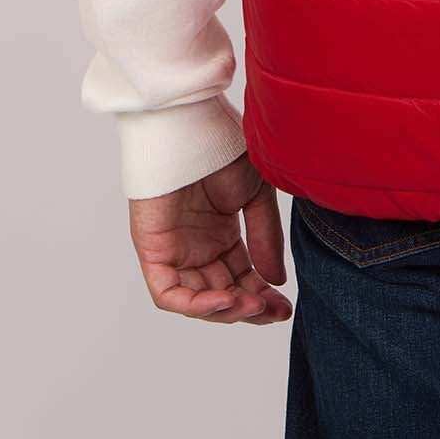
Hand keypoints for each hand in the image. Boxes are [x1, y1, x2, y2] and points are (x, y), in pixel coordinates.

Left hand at [129, 152, 292, 323]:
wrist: (192, 126)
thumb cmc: (222, 148)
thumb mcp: (256, 197)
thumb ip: (264, 239)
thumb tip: (275, 281)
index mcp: (221, 235)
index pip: (241, 278)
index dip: (263, 297)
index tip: (286, 308)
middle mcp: (197, 248)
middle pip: (221, 294)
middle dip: (248, 308)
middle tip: (274, 312)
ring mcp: (174, 251)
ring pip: (197, 300)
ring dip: (225, 311)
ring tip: (252, 305)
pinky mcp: (153, 251)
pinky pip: (169, 294)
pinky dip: (196, 305)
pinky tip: (226, 299)